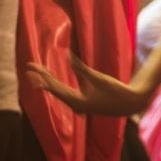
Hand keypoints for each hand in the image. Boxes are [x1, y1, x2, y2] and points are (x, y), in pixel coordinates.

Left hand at [25, 53, 152, 115]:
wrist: (130, 104)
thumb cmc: (115, 91)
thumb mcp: (97, 78)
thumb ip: (80, 68)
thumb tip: (67, 55)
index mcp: (76, 102)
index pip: (54, 87)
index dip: (42, 76)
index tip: (31, 68)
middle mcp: (75, 105)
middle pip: (54, 89)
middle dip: (42, 77)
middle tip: (29, 68)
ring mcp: (80, 104)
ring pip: (60, 91)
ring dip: (50, 81)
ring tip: (39, 73)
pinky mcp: (85, 101)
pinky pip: (67, 92)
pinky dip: (59, 85)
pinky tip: (54, 81)